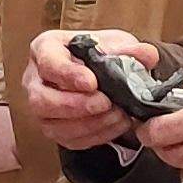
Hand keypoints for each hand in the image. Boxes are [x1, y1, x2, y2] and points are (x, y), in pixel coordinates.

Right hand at [24, 29, 149, 152]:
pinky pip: (69, 140)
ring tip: (118, 114)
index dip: (68, 75)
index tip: (92, 82)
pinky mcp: (55, 129)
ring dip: (89, 124)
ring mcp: (42, 109)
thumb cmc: (100, 53)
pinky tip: (116, 125)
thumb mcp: (117, 43)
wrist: (103, 73)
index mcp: (45, 49)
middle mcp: (36, 80)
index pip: (48, 63)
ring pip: (53, 126)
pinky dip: (96, 135)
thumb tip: (147, 55)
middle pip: (42, 101)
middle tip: (105, 103)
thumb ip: (132, 49)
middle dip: (75, 106)